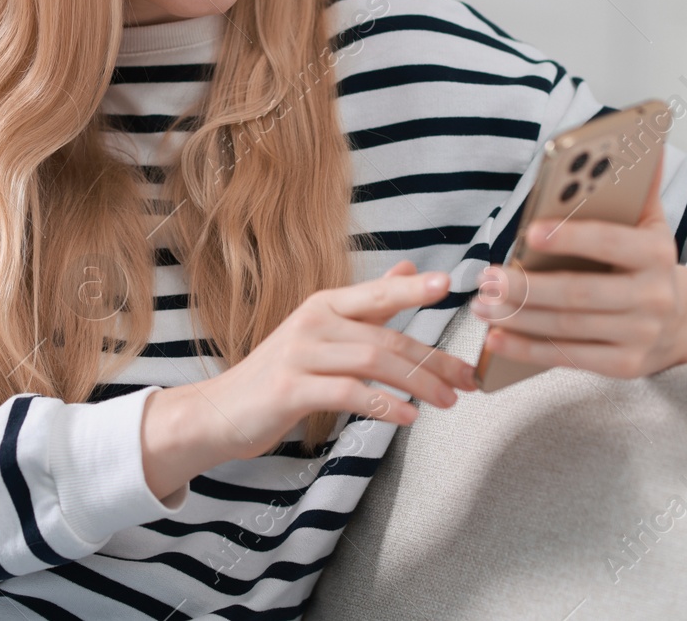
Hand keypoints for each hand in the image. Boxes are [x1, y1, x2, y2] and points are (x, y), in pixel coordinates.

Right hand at [142, 261, 478, 497]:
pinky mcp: (290, 389)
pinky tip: (407, 417)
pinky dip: (383, 405)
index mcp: (324, 305)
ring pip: (372, 361)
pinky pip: (348, 393)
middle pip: (385, 335)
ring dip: (417, 383)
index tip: (450, 286)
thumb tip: (408, 269)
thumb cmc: (278, 376)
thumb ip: (367, 305)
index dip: (413, 288)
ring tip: (447, 401)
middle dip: (433, 360)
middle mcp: (312, 322)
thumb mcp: (322, 334)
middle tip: (466, 380)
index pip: (377, 293)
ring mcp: (299, 354)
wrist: (220, 411)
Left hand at [471, 157, 686, 377]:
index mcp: (658, 253)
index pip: (610, 242)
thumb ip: (637, 184)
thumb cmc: (650, 263)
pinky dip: (528, 350)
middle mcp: (653, 297)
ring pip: (568, 327)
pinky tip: (497, 338)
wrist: (686, 320)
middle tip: (486, 277)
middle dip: (527, 286)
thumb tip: (642, 138)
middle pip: (580, 292)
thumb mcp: (652, 222)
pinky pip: (569, 357)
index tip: (529, 233)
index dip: (570, 237)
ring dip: (519, 317)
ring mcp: (640, 335)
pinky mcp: (625, 366)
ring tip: (481, 304)